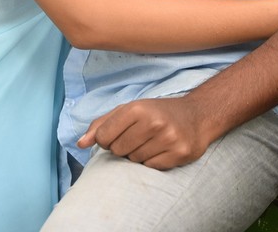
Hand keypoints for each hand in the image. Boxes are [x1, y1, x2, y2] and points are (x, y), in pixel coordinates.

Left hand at [77, 94, 212, 169]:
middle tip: (137, 136)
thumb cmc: (157, 111)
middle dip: (123, 146)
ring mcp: (167, 139)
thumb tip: (80, 143)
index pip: (103, 136)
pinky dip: (152, 162)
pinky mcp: (178, 154)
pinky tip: (160, 149)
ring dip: (138, 154)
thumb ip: (102, 124)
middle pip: (118, 150)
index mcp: (137, 108)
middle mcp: (152, 122)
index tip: (116, 134)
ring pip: (134, 161)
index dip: (106, 139)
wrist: (197, 115)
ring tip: (150, 141)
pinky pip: (151, 168)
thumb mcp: (129, 109)